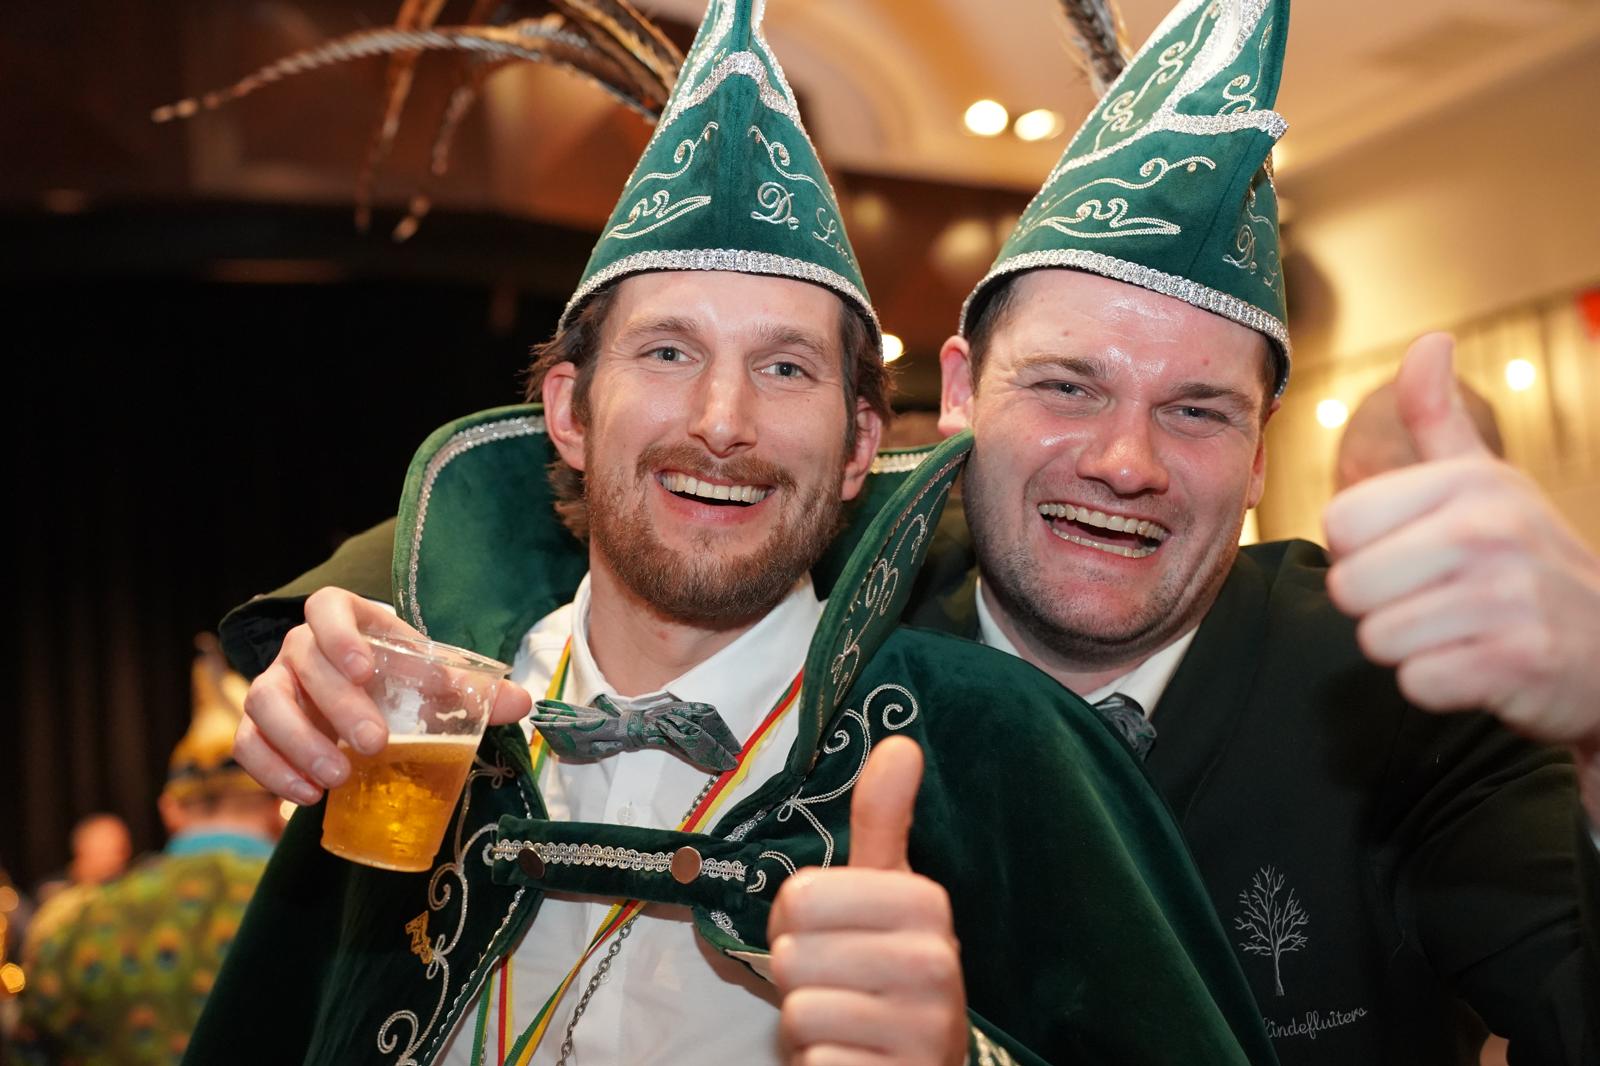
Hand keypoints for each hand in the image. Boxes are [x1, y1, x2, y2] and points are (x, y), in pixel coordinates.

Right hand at [233, 586, 530, 803]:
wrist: (363, 698)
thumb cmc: (399, 679)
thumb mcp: (433, 676)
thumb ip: (473, 689)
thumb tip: (521, 702)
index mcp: (343, 619)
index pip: (325, 607)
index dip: (340, 633)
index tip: (365, 668)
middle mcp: (300, 647)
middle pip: (303, 664)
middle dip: (338, 705)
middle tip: (374, 743)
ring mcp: (274, 684)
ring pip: (265, 704)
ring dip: (298, 743)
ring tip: (337, 778)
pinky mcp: (258, 727)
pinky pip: (249, 745)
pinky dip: (272, 771)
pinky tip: (306, 796)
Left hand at [767, 736, 967, 1065]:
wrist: (918, 1064)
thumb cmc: (889, 971)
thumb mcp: (889, 892)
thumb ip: (885, 820)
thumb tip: (900, 742)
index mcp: (927, 907)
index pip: (801, 895)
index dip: (795, 919)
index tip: (831, 932)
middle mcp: (937, 966)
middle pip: (793, 953)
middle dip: (798, 973)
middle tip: (835, 981)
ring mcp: (921, 1031)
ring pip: (799, 1009)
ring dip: (808, 1022)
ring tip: (846, 1020)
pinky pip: (814, 1060)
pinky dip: (819, 1062)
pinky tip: (852, 1056)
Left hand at [1324, 334, 1599, 817]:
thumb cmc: (1526, 560)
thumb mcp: (1488, 482)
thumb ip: (1438, 418)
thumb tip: (1428, 341)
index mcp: (1470, 483)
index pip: (1341, 524)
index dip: (1363, 551)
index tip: (1410, 554)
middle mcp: (1490, 531)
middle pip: (1349, 586)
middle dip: (1379, 606)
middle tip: (1434, 601)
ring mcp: (1507, 597)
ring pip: (1377, 638)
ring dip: (1408, 647)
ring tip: (1457, 630)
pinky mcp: (1516, 662)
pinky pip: (1416, 683)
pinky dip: (1437, 685)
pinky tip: (1476, 664)